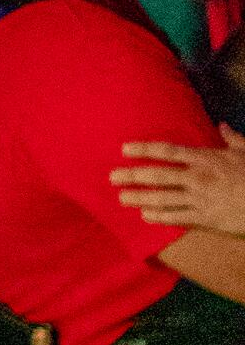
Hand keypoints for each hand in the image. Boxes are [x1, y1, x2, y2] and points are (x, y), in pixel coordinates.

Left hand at [112, 127, 244, 232]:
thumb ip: (233, 139)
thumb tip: (222, 126)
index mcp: (206, 159)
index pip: (168, 152)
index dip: (144, 150)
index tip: (125, 150)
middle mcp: (198, 178)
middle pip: (157, 176)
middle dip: (132, 176)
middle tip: (111, 177)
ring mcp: (199, 200)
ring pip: (162, 199)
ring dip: (139, 198)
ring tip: (121, 197)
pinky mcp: (205, 219)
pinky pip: (177, 217)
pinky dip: (159, 217)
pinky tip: (145, 215)